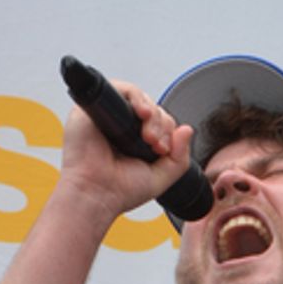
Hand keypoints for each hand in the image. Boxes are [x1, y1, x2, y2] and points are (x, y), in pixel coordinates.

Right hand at [59, 78, 193, 218]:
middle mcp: (122, 125)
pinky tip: (142, 113)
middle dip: (161, 124)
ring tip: (149, 135)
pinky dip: (136, 97)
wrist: (96, 195)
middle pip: (151, 108)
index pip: (159, 121)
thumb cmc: (119, 190)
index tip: (163, 150)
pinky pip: (120, 88)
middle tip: (156, 145)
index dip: (167, 131)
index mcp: (136, 140)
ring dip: (151, 113)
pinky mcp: (95, 107)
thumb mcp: (160, 177)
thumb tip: (187, 130)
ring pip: (138, 97)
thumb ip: (179, 158)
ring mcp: (108, 115)